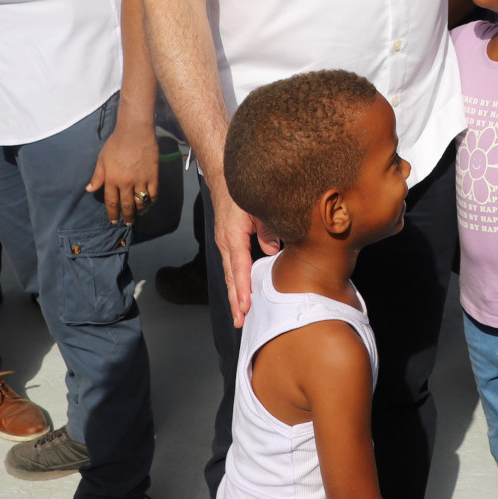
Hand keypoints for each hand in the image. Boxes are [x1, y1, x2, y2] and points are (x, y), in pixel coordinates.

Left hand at [88, 123, 159, 226]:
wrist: (135, 131)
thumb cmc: (116, 143)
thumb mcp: (102, 159)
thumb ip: (98, 176)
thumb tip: (90, 189)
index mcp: (111, 179)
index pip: (111, 202)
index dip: (113, 213)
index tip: (114, 220)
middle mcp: (125, 183)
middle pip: (127, 206)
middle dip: (127, 217)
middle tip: (128, 223)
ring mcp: (141, 180)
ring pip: (141, 202)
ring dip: (139, 211)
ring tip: (139, 214)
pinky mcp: (153, 176)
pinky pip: (153, 194)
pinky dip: (151, 201)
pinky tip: (149, 203)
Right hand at [211, 178, 280, 328]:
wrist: (223, 177)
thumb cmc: (241, 191)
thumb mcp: (259, 207)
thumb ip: (268, 230)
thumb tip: (273, 252)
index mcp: (233, 236)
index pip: (239, 267)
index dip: (243, 288)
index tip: (245, 306)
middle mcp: (225, 243)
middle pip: (231, 277)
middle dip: (235, 300)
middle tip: (240, 321)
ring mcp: (225, 243)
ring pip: (231, 273)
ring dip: (235, 294)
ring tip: (240, 315)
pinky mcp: (228, 242)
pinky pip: (233, 266)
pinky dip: (237, 281)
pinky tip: (242, 293)